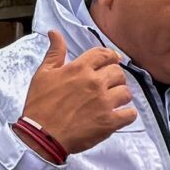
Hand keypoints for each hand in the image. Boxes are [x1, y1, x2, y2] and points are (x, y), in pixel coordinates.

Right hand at [20, 31, 134, 154]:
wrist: (40, 136)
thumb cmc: (39, 106)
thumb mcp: (43, 74)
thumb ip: (54, 53)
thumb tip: (55, 33)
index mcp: (80, 69)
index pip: (104, 54)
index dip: (110, 56)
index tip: (112, 61)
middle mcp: (95, 82)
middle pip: (118, 72)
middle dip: (114, 77)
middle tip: (108, 86)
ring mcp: (104, 103)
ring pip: (126, 92)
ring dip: (121, 96)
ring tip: (112, 101)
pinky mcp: (109, 122)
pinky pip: (130, 114)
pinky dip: (127, 114)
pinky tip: (120, 115)